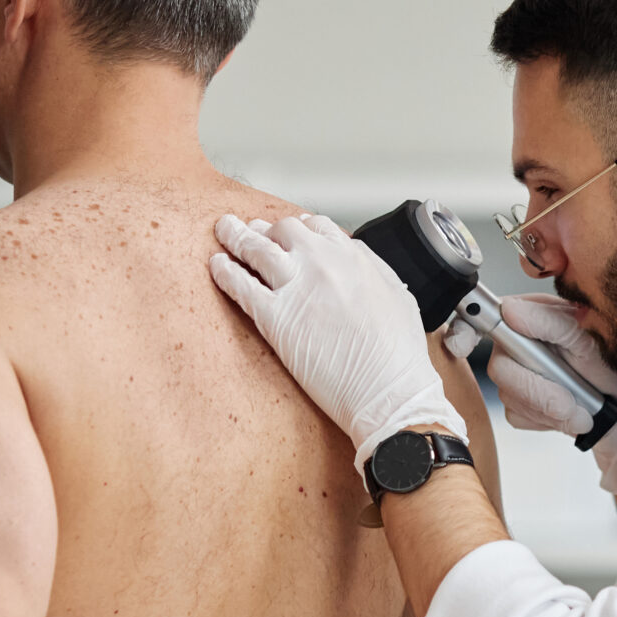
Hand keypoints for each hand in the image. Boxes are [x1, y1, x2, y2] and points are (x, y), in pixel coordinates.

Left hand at [212, 213, 467, 475]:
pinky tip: (217, 265)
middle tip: (253, 231)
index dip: (300, 227)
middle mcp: (322, 262)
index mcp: (353, 257)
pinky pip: (240, 284)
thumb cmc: (399, 355)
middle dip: (267, 229)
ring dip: (236, 236)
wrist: (388, 390)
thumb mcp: (398, 296)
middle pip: (282, 231)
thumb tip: (356, 258)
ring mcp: (296, 285)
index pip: (318, 227)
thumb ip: (373, 270)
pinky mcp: (274, 315)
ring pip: (255, 247)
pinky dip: (225, 270)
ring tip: (224, 231)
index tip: (291, 232)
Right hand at [482, 296, 616, 495]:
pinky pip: (518, 416)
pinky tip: (567, 413)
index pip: (484, 316)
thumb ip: (549, 324)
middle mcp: (517, 344)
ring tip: (579, 406)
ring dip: (549, 409)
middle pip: (500, 369)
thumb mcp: (589, 338)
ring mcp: (516, 375)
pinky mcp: (520, 403)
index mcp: (530, 318)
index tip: (460, 343)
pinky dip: (546, 420)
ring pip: (510, 397)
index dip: (463, 328)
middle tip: (571, 400)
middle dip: (538, 391)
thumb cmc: (611, 364)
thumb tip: (511, 310)